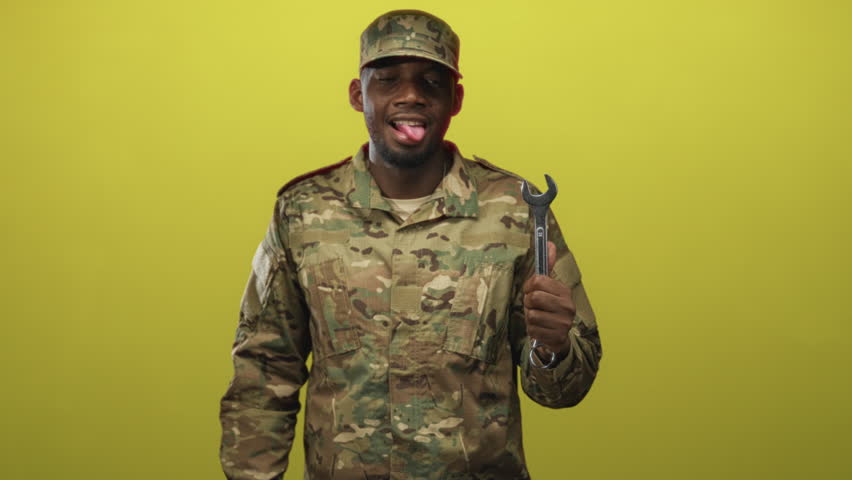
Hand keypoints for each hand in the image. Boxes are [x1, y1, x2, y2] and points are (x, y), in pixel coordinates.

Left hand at [523, 241, 575, 358]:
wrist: (557, 337)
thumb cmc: (548, 309)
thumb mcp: (548, 288)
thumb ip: (548, 266)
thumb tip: (550, 243)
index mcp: (564, 291)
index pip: (538, 280)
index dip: (529, 286)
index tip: (531, 290)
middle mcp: (568, 306)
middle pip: (533, 297)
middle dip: (528, 303)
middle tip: (534, 306)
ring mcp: (564, 322)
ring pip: (532, 314)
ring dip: (529, 317)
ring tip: (538, 318)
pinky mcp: (557, 337)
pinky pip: (533, 329)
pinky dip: (532, 329)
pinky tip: (540, 329)